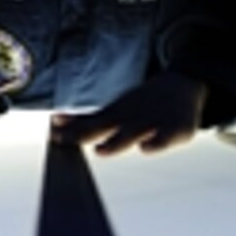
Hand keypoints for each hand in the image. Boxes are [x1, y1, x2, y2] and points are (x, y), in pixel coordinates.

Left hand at [51, 72, 207, 155]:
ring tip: (100, 150)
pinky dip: (156, 142)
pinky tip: (146, 149)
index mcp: (116, 113)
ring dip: (116, 141)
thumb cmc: (143, 103)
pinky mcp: (175, 128)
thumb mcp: (115, 109)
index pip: (90, 122)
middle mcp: (130, 116)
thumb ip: (87, 120)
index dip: (72, 129)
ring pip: (133, 131)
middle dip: (85, 133)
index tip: (53, 134)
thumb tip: (56, 122)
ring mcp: (152, 121)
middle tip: (64, 140)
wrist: (182, 85)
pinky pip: (166, 136)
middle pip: (106, 125)